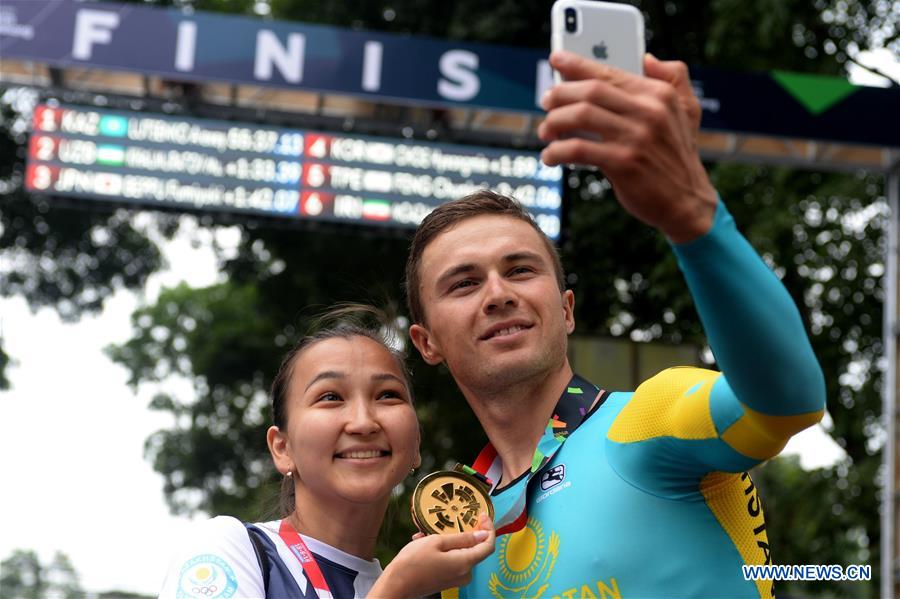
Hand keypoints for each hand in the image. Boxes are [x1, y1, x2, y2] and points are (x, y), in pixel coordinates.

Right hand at [370, 516, 495, 597]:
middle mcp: (464, 573)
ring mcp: (456, 578)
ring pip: (460, 553)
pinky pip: (452, 560)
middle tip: (452, 519)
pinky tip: (424, 542)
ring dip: (448, 539)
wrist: (396, 585)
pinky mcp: (447, 580)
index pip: (488, 545)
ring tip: (428, 531)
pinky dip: (442, 549)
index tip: (482, 516)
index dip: (489, 529)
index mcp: (465, 563)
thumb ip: (462, 538)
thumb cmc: (413, 562)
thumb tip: (483, 535)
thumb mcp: (437, 542)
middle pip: (475, 549)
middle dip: (464, 532)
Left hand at [538, 50, 717, 242]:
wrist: (687, 202)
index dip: (578, 65)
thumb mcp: (688, 112)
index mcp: (659, 95)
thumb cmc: (678, 157)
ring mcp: (636, 137)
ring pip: (581, 115)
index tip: (556, 59)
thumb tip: (648, 58)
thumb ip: (675, 78)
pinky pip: (579, 149)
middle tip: (545, 102)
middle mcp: (649, 112)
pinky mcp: (624, 163)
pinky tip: (551, 156)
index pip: (610, 72)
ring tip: (545, 132)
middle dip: (560, 94)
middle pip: (590, 91)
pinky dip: (557, 151)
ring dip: (554, 122)